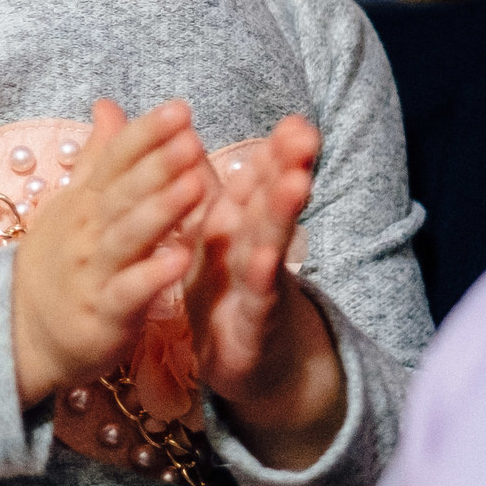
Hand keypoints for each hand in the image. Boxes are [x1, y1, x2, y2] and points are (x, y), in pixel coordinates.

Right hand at [10, 100, 214, 408]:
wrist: (21, 333)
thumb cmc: (61, 263)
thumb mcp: (73, 204)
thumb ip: (98, 157)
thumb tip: (109, 105)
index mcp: (85, 201)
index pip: (114, 158)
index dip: (146, 133)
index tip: (180, 108)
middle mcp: (87, 230)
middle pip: (123, 191)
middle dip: (157, 163)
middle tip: (190, 137)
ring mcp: (94, 271)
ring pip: (127, 236)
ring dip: (161, 211)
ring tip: (197, 186)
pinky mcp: (104, 314)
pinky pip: (129, 292)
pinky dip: (153, 276)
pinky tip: (182, 260)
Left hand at [186, 115, 344, 469]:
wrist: (248, 365)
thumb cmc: (228, 288)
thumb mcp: (210, 235)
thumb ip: (197, 180)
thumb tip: (180, 126)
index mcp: (237, 225)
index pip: (257, 181)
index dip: (273, 152)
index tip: (295, 121)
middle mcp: (254, 248)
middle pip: (270, 203)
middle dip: (286, 168)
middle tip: (305, 135)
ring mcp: (258, 288)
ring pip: (270, 244)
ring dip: (281, 213)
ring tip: (296, 181)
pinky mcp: (253, 327)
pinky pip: (256, 300)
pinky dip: (261, 279)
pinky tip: (265, 257)